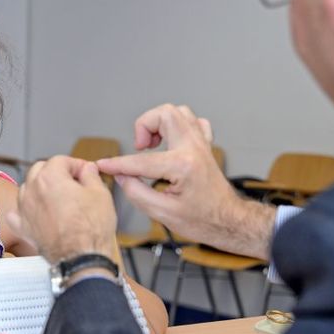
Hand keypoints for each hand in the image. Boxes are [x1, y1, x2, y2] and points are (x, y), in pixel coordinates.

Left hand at [8, 156, 115, 263]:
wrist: (81, 257)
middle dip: (56, 172)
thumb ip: (91, 175)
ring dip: (40, 188)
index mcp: (49, 177)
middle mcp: (32, 190)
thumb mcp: (100, 193)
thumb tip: (87, 169)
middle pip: (40, 170)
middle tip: (73, 181)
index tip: (85, 172)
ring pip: (27, 189)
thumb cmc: (91, 229)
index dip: (76, 164)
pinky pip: (17, 213)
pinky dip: (25, 210)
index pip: (61, 160)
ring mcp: (24, 210)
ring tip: (58, 197)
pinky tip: (36, 212)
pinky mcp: (23, 228)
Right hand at [97, 104, 274, 258]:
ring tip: (152, 145)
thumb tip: (121, 177)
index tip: (104, 165)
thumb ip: (136, 192)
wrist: (229, 221)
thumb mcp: (162, 214)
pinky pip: (192, 122)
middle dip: (144, 126)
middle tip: (139, 148)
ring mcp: (201, 144)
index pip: (140, 161)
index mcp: (182, 166)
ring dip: (159, 123)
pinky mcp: (205, 146)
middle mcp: (193, 148)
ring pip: (178, 112)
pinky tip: (170, 143)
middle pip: (164, 114)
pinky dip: (177, 127)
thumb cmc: (203, 221)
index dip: (117, 164)